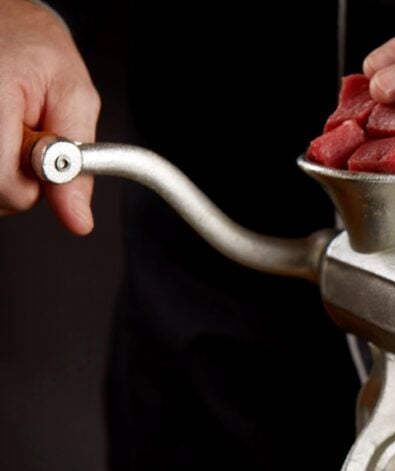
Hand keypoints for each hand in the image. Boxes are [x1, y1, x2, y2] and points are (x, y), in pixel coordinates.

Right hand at [0, 0, 100, 234]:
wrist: (3, 19)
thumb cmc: (34, 48)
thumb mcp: (73, 95)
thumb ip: (78, 162)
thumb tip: (78, 217)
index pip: (8, 190)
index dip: (35, 183)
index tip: (44, 154)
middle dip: (16, 175)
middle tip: (25, 133)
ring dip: (2, 167)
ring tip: (10, 127)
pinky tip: (0, 132)